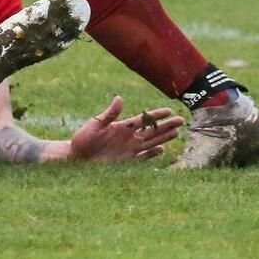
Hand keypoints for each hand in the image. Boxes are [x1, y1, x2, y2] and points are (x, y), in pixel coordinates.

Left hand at [68, 96, 182, 162]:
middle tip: (181, 120)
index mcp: (123, 126)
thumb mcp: (96, 124)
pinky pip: (143, 157)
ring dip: (164, 137)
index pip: (144, 119)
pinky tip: (161, 149)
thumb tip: (119, 98)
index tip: (169, 110)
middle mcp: (129, 137)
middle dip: (167, 125)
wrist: (76, 158)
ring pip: (151, 142)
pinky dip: (152, 154)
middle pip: (152, 130)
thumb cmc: (83, 139)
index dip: (157, 115)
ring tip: (177, 132)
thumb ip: (109, 113)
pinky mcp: (126, 161)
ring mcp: (129, 149)